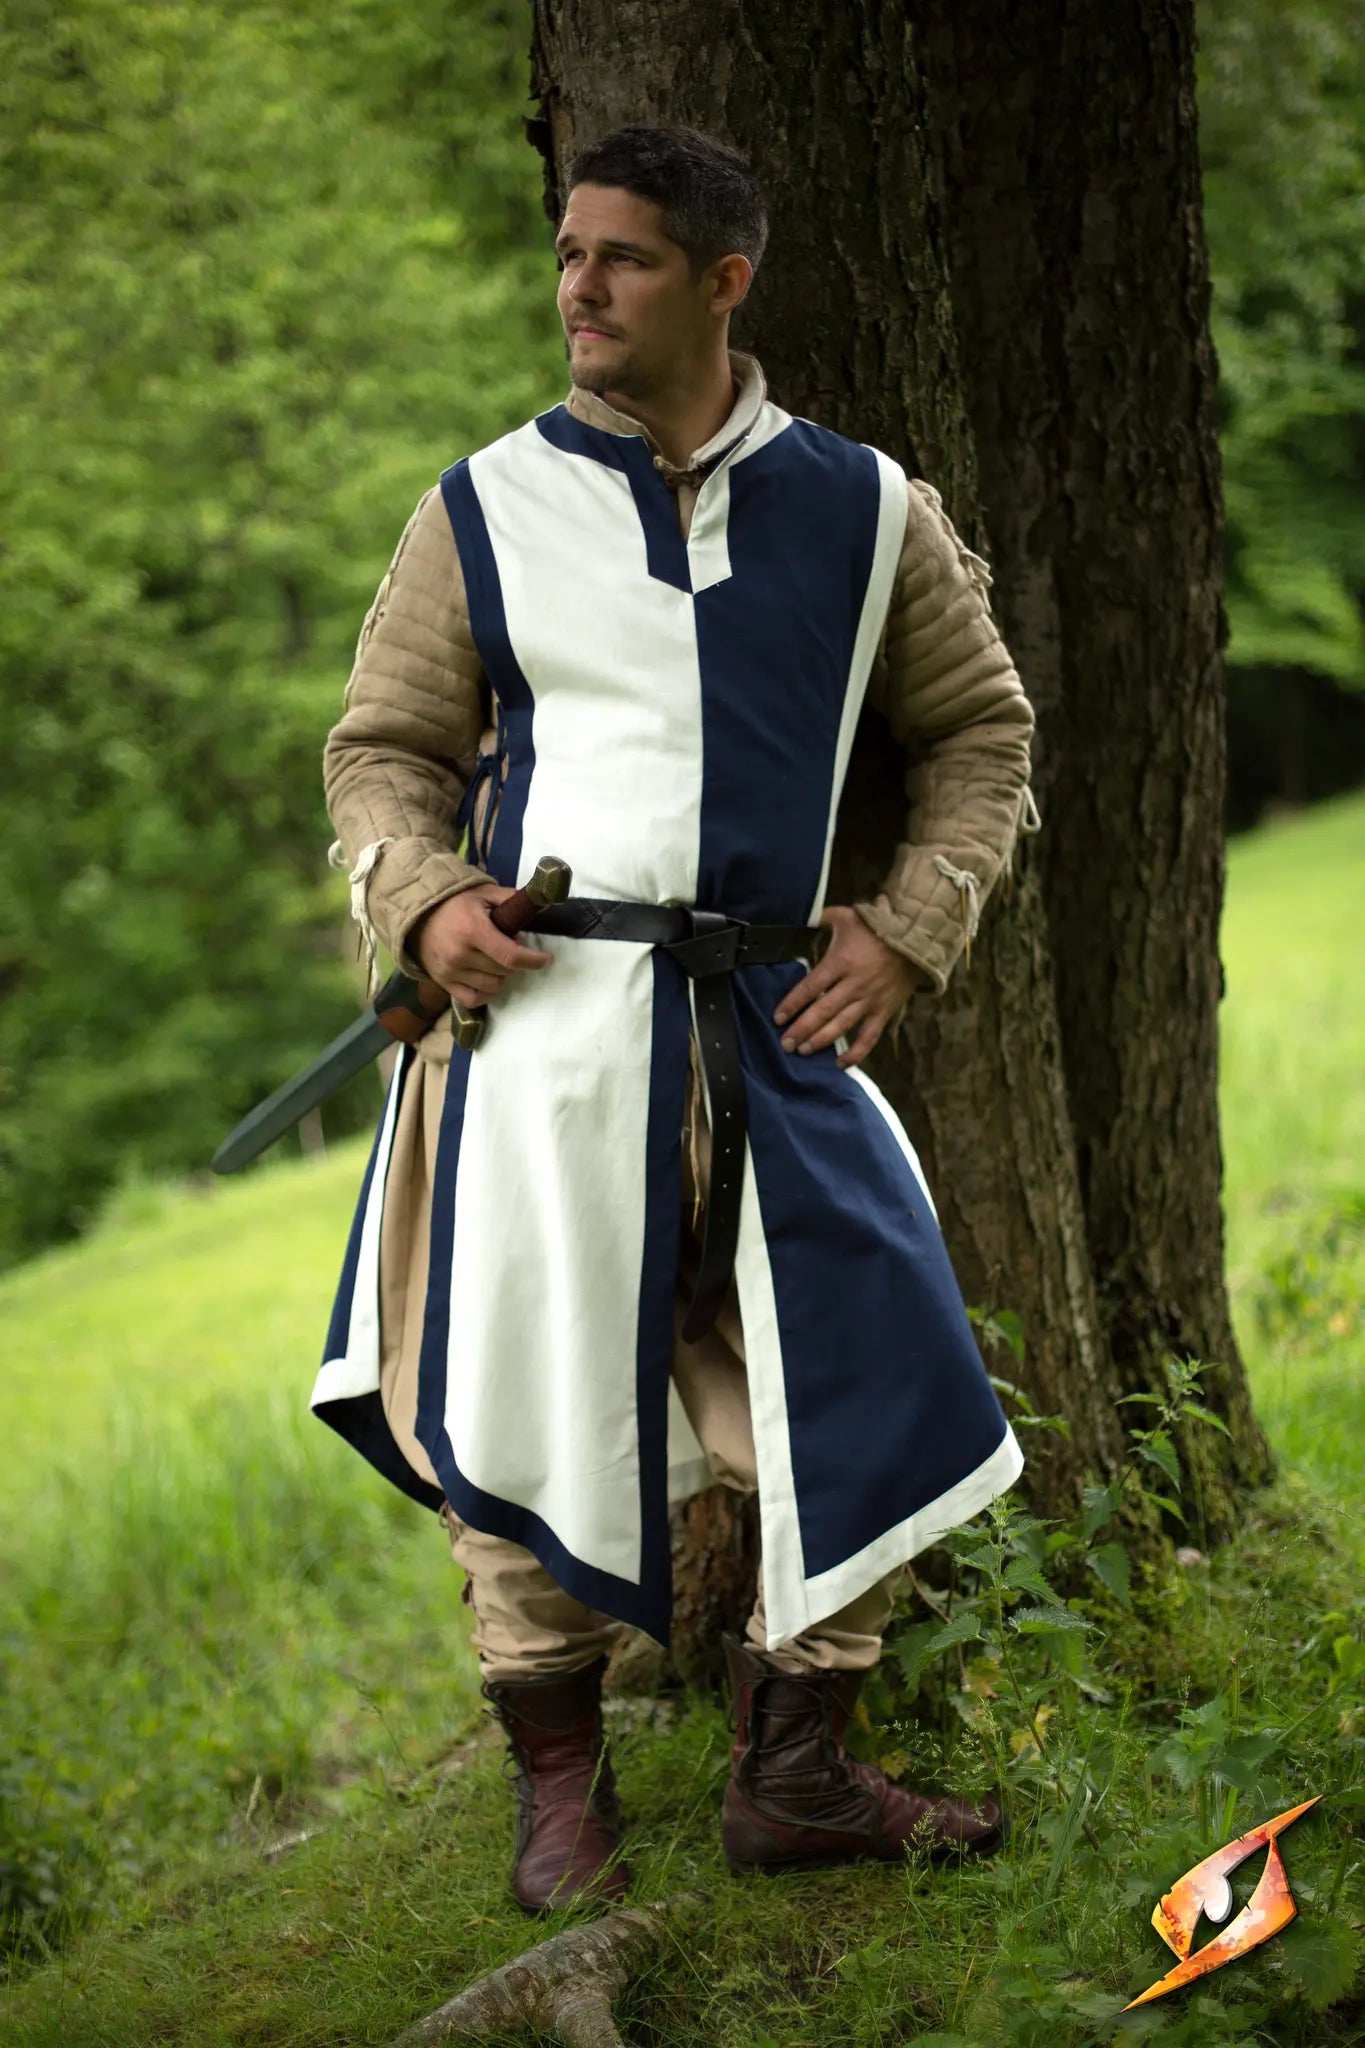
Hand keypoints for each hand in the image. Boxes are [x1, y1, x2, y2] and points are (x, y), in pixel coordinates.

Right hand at [412, 884, 552, 1008]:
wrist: (417, 915)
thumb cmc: (455, 903)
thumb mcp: (484, 894)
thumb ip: (512, 899)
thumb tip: (545, 899)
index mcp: (473, 930)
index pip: (510, 956)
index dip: (533, 961)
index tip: (547, 959)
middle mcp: (460, 954)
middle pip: (504, 971)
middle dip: (515, 961)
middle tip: (509, 945)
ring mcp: (450, 971)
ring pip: (493, 986)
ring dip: (503, 975)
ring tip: (496, 958)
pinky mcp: (443, 983)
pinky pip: (474, 999)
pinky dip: (486, 992)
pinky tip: (488, 978)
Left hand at [772, 906, 916, 1069]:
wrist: (915, 938)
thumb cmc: (876, 926)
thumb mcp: (846, 916)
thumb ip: (821, 918)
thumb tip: (799, 917)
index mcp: (841, 962)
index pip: (811, 987)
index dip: (792, 1004)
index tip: (778, 1018)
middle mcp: (854, 984)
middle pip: (822, 1011)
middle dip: (801, 1029)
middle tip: (785, 1043)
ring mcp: (870, 1000)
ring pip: (842, 1026)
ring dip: (821, 1041)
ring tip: (802, 1051)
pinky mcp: (885, 1011)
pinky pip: (869, 1037)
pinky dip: (856, 1053)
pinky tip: (840, 1064)